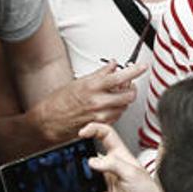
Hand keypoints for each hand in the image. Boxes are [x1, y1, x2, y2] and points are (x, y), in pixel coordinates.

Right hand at [30, 63, 146, 142]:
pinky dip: (117, 109)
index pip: (120, 77)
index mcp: (92, 87)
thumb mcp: (80, 81)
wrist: (50, 120)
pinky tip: (108, 104)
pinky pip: (117, 116)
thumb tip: (113, 65)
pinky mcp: (100, 125)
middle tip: (128, 83)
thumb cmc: (60, 100)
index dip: (134, 71)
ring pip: (124, 106)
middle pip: (128, 95)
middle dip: (131, 89)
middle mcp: (98, 101)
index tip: (142, 67)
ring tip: (114, 94)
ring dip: (124, 99)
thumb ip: (100, 73)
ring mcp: (100, 115)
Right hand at [76, 123, 172, 191]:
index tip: (82, 132)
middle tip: (75, 159)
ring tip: (80, 182)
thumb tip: (93, 161)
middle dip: (81, 156)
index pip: (106, 135)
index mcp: (120, 156)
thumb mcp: (133, 172)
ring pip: (87, 178)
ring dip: (81, 181)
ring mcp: (106, 184)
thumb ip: (113, 164)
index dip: (94, 129)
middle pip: (91, 156)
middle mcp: (111, 168)